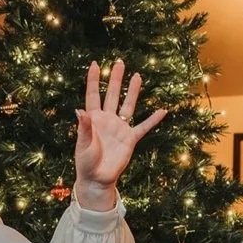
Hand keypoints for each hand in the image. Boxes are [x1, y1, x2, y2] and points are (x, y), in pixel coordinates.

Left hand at [74, 60, 166, 206]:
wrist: (97, 179)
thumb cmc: (86, 162)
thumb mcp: (83, 145)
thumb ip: (83, 127)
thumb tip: (79, 110)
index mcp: (93, 119)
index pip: (93, 95)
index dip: (94, 80)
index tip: (95, 64)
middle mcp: (107, 120)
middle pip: (112, 95)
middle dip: (116, 80)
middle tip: (120, 63)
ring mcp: (119, 128)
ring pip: (128, 106)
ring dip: (133, 92)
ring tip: (137, 76)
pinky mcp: (130, 139)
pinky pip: (143, 127)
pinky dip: (153, 120)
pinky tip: (162, 110)